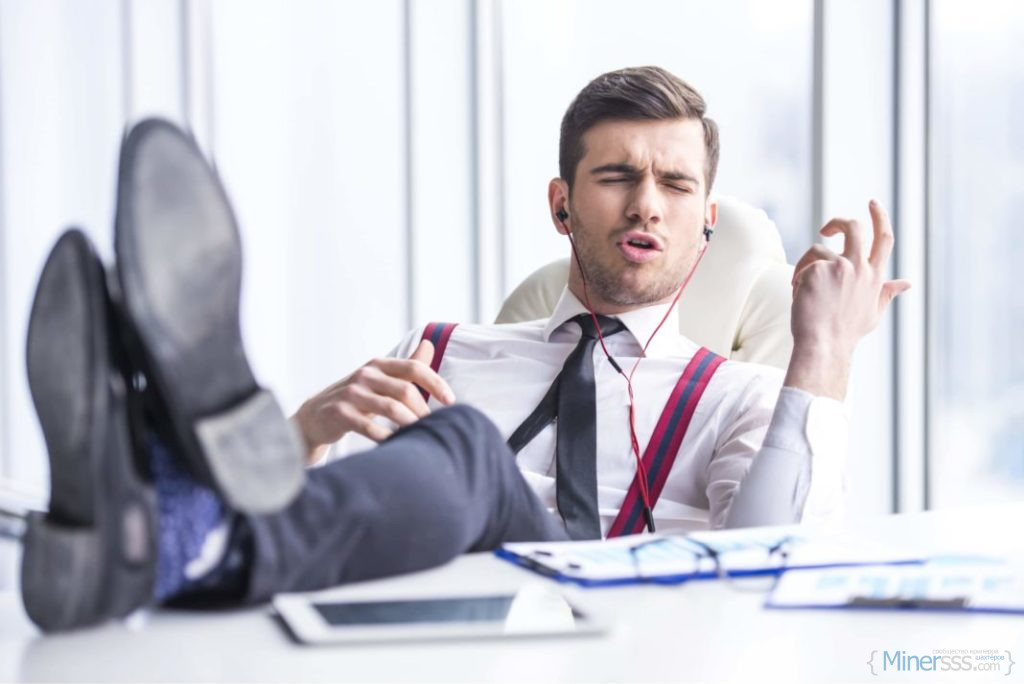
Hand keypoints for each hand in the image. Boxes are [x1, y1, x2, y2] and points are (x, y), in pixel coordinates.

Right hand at [292, 339, 455, 463]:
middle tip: (434, 427)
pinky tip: (397, 445)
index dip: (436, 383)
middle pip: (405, 390)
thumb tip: (429, 343)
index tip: (451, 401)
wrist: (315, 417)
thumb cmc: (355, 398)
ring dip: (410, 424)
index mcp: (379, 365)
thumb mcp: (380, 379)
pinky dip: (387, 437)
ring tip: (420, 436)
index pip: (414, 368)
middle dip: (423, 410)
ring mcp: (351, 394)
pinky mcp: (340, 414)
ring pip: (391, 408)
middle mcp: (365, 375)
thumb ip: (407, 366)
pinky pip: (370, 427)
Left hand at [785, 200, 910, 397]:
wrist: (823, 345)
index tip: (872, 203)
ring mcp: (840, 268)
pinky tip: (799, 297)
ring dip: (806, 264)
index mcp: (875, 277)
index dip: (879, 217)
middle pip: (854, 228)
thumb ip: (887, 293)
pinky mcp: (819, 270)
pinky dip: (798, 280)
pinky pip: (804, 266)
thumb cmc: (845, 333)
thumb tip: (907, 282)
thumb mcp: (873, 313)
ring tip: (800, 287)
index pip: (884, 239)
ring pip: (819, 248)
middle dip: (839, 222)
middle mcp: (861, 268)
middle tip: (826, 228)